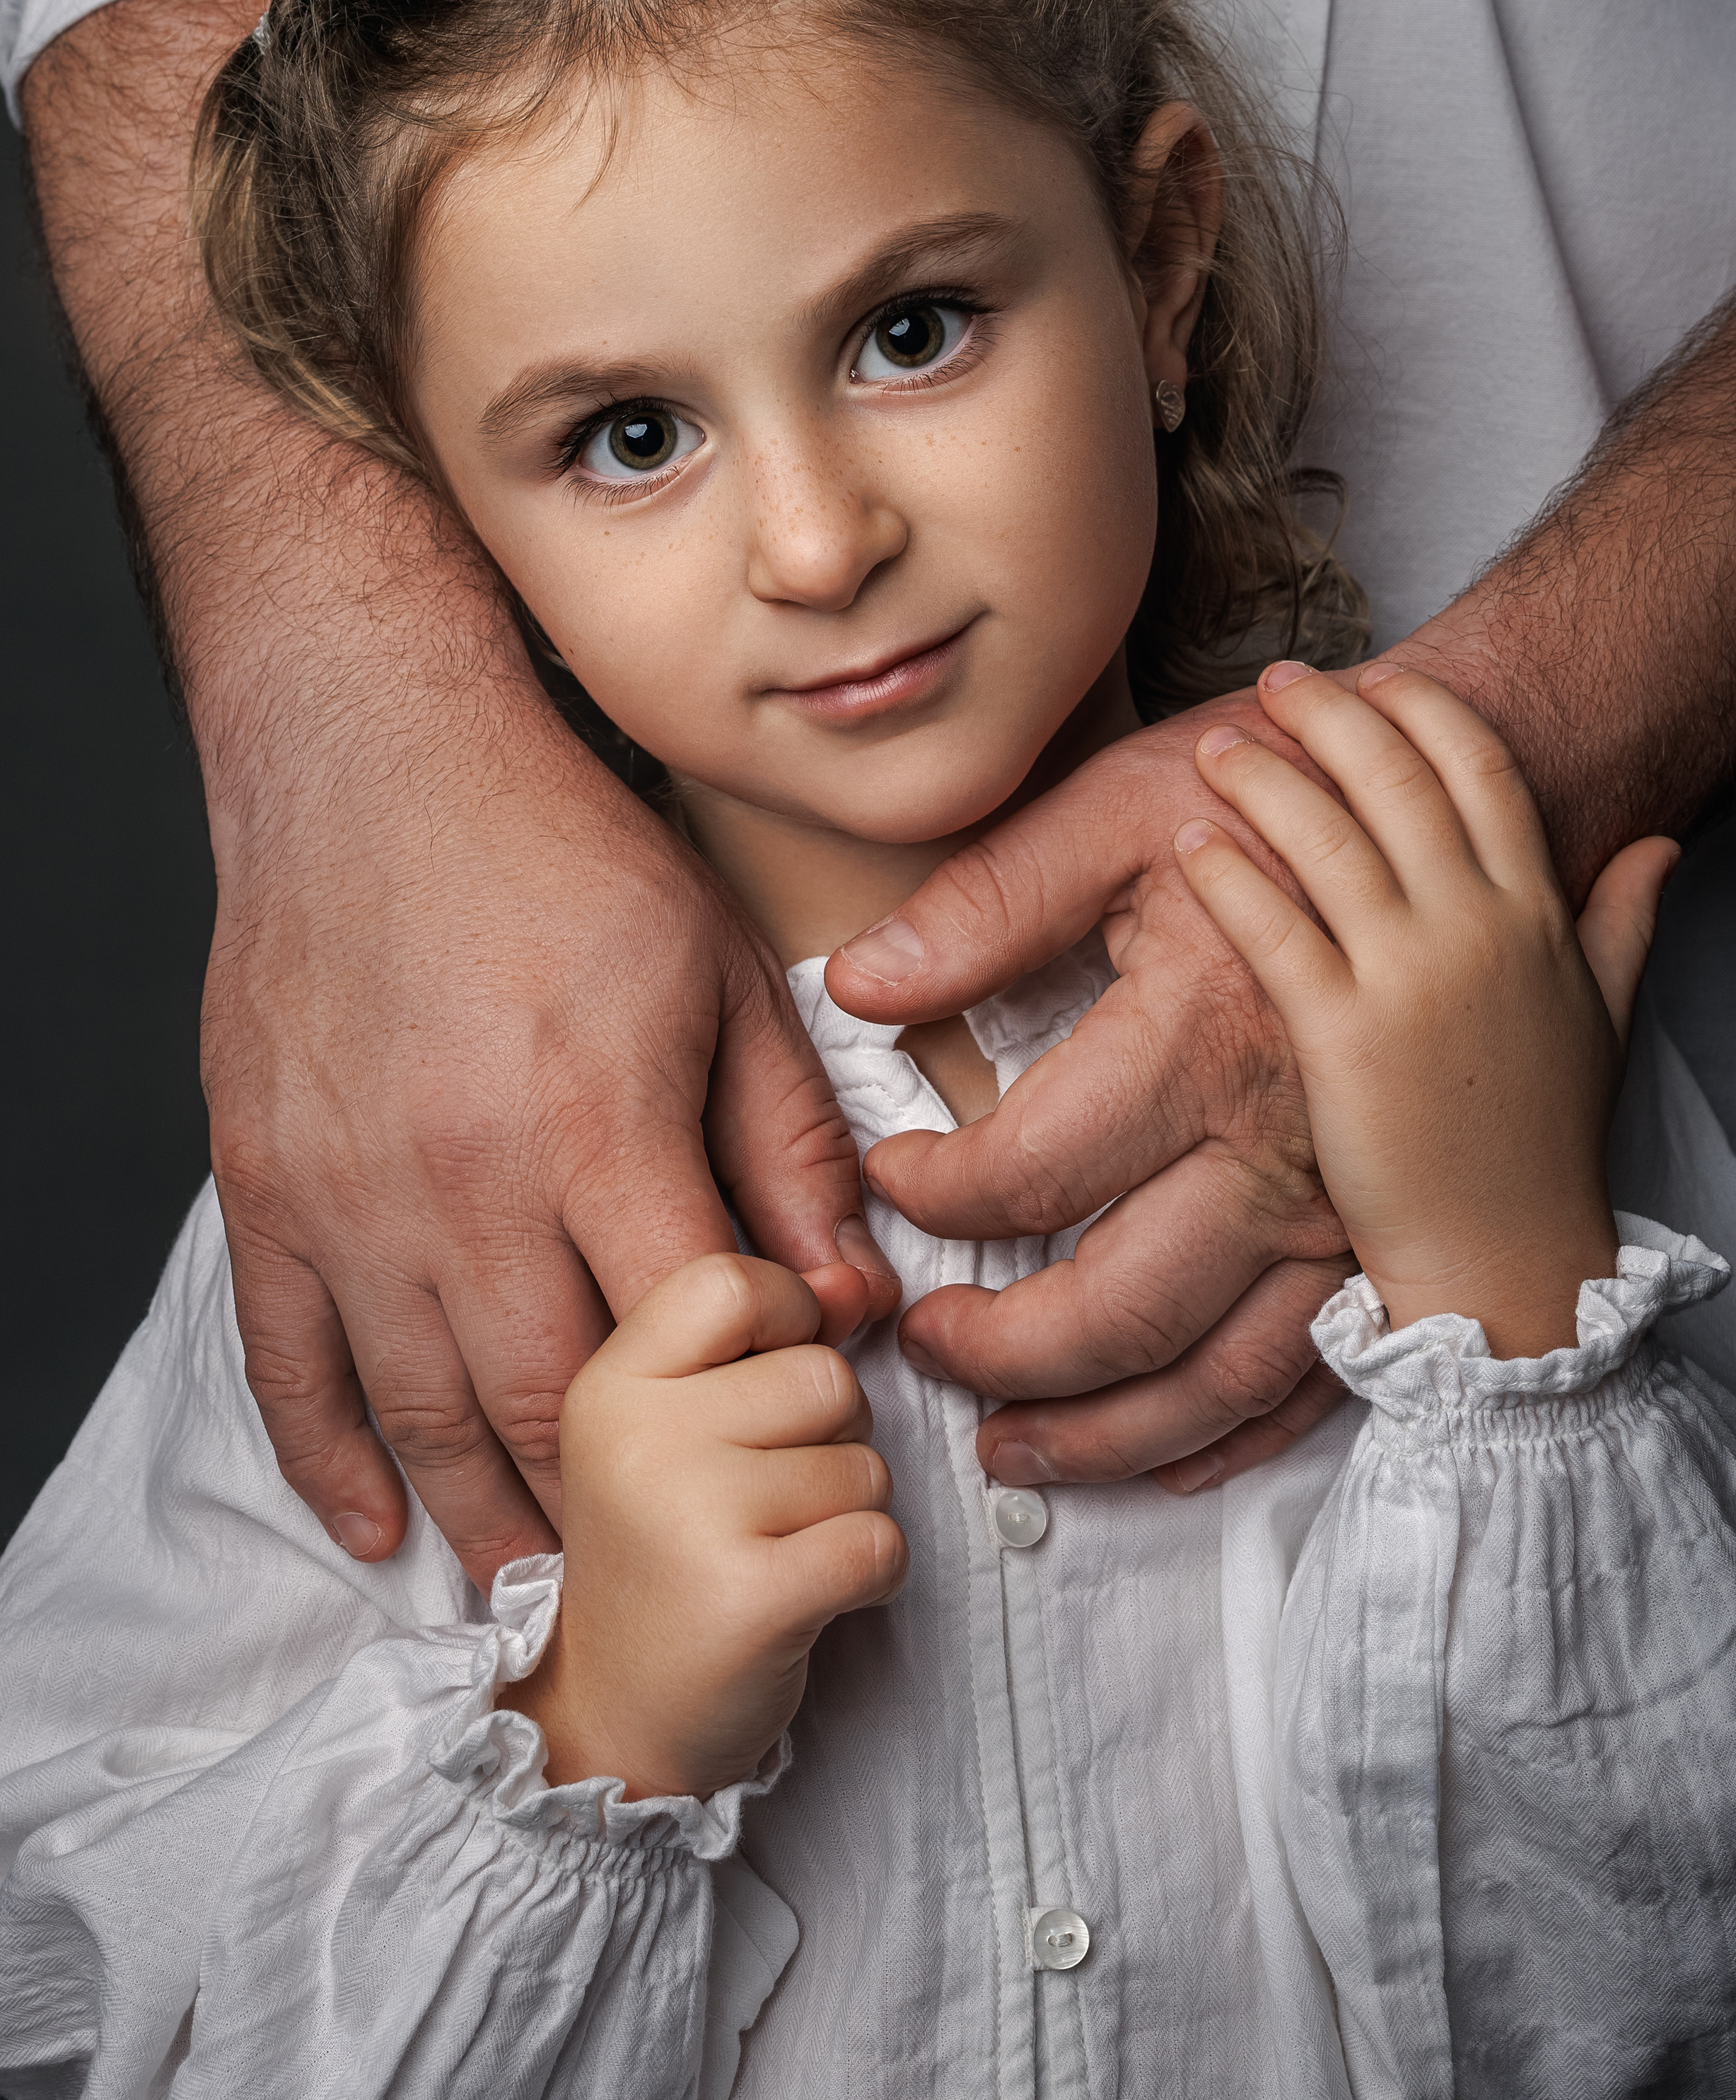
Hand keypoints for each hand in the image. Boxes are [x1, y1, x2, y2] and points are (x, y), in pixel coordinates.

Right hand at [206, 656, 901, 1586]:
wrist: (374, 765)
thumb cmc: (564, 857)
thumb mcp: (721, 973)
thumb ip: (790, 1142)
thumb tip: (851, 1292)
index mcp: (594, 1122)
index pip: (690, 1328)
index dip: (751, 1394)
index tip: (784, 1422)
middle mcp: (463, 1182)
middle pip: (554, 1404)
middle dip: (623, 1504)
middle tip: (671, 1560)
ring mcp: (350, 1196)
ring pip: (423, 1414)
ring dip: (488, 1520)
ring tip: (544, 1590)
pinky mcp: (265, 1190)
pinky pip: (287, 1366)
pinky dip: (330, 1463)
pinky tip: (377, 1530)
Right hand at [502, 1255, 906, 1796]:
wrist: (613, 1720)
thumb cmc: (665, 1554)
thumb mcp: (676, 1424)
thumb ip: (761, 1340)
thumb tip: (854, 1282)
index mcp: (611, 1384)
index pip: (731, 1281)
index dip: (787, 1317)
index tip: (770, 1380)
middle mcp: (640, 1440)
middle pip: (824, 1375)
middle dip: (831, 1437)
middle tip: (766, 1500)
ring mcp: (692, 1519)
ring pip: (864, 1463)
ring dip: (848, 1512)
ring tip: (776, 1553)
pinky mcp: (752, 1601)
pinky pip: (879, 1542)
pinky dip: (873, 1575)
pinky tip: (812, 1596)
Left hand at [826, 697, 1356, 1493]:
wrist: (1445, 811)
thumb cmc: (1282, 801)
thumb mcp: (1120, 809)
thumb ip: (986, 905)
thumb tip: (860, 985)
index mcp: (1200, 1041)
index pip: (1030, 1172)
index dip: (936, 1196)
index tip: (893, 1177)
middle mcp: (1280, 1149)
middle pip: (1119, 1309)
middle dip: (1001, 1353)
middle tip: (926, 1345)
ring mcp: (1344, 1208)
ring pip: (1215, 1374)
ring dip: (1102, 1432)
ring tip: (1013, 1443)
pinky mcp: (1385, 1235)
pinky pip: (1311, 1373)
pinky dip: (1231, 1434)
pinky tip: (1160, 1453)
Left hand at [1173, 662, 1677, 1353]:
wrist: (1509, 1259)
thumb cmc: (1542, 1140)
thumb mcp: (1602, 1016)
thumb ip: (1623, 920)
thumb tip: (1658, 844)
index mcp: (1537, 914)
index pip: (1482, 769)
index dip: (1423, 710)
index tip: (1373, 675)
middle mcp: (1476, 930)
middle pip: (1397, 780)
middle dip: (1332, 716)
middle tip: (1277, 682)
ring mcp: (1409, 981)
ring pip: (1329, 839)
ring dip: (1266, 778)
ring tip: (1217, 747)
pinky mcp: (1341, 1038)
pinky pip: (1274, 929)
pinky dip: (1228, 875)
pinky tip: (1190, 843)